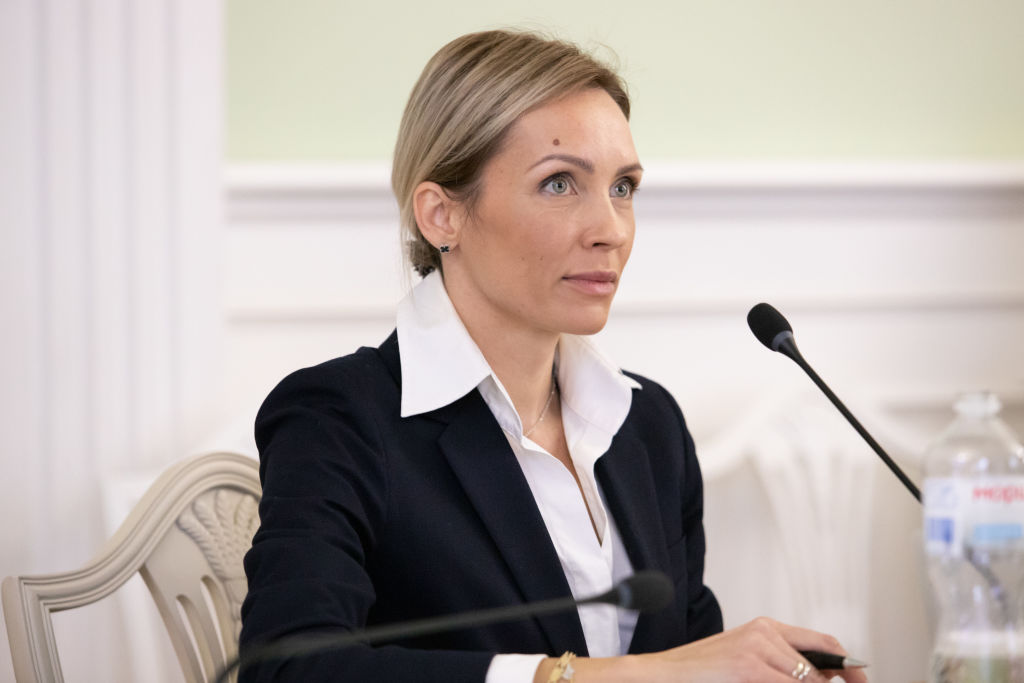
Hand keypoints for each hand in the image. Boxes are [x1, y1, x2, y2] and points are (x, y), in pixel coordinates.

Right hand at [634, 617, 867, 682]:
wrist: (665, 673)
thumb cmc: (703, 672)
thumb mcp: (746, 661)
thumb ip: (781, 665)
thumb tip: (822, 679)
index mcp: (766, 627)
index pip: (822, 642)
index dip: (847, 664)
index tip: (861, 679)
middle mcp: (765, 631)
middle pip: (820, 660)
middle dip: (840, 680)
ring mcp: (756, 647)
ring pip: (808, 678)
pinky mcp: (747, 666)